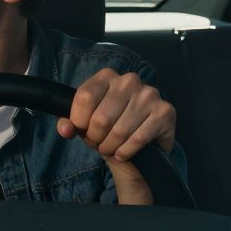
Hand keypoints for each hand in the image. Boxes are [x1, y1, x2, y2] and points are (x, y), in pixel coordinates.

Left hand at [56, 69, 174, 162]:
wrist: (138, 144)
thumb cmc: (107, 128)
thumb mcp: (83, 123)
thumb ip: (69, 123)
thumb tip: (65, 129)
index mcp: (106, 76)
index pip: (84, 97)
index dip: (78, 121)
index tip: (81, 131)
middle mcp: (129, 80)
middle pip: (101, 118)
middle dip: (95, 138)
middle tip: (98, 143)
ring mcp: (149, 94)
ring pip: (119, 131)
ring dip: (110, 147)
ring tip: (109, 148)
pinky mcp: (165, 112)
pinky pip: (138, 139)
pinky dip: (126, 152)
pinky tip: (122, 154)